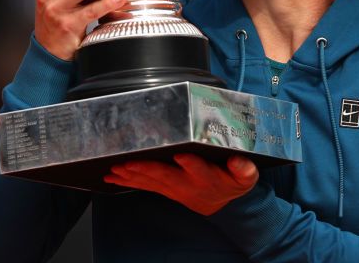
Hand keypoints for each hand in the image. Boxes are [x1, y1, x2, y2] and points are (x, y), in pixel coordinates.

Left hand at [104, 154, 258, 215]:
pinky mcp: (164, 188)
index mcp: (207, 177)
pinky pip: (144, 185)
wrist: (220, 202)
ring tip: (116, 169)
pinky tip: (112, 177)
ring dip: (132, 175)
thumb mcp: (245, 176)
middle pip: (166, 176)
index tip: (181, 156)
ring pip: (151, 181)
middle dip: (147, 169)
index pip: (199, 169)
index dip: (190, 164)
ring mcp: (173, 188)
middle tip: (129, 163)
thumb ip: (243, 168)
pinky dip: (127, 181)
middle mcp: (187, 183)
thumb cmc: (231, 181)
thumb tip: (238, 160)